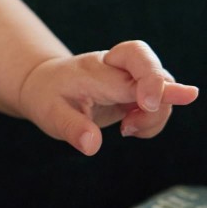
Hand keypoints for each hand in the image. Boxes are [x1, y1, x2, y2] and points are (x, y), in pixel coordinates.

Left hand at [18, 41, 198, 155]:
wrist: (44, 84)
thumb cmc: (47, 97)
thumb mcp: (50, 115)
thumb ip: (71, 128)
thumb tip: (92, 145)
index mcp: (94, 71)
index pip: (128, 73)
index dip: (152, 85)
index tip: (161, 102)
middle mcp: (115, 66)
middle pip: (149, 62)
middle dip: (162, 89)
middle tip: (147, 111)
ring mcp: (128, 75)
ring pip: (162, 84)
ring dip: (155, 114)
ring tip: (126, 130)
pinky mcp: (135, 88)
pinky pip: (159, 99)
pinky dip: (153, 119)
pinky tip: (130, 128)